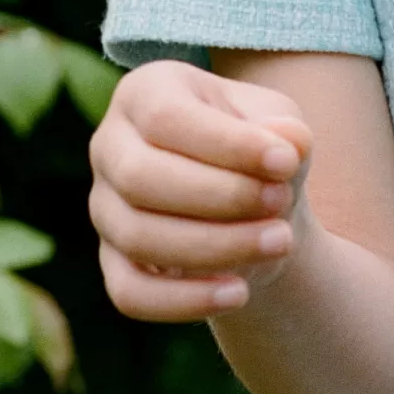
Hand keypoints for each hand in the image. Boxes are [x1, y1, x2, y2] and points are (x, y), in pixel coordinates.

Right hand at [89, 59, 314, 320]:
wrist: (260, 207)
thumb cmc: (264, 152)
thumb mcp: (283, 128)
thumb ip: (285, 131)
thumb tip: (288, 144)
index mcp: (144, 93)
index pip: (165, 117)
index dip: (226, 143)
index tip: (287, 161)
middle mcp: (110, 147)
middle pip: (140, 177)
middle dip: (220, 195)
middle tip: (282, 200)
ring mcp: (105, 208)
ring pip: (139, 236)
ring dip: (215, 245)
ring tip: (279, 241)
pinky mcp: (115, 263)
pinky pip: (131, 293)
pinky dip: (184, 300)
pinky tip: (239, 293)